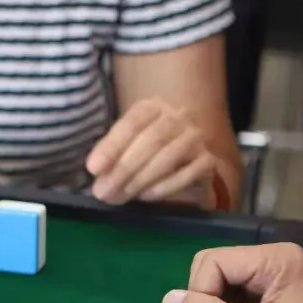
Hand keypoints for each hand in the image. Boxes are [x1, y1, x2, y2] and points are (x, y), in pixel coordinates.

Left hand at [87, 98, 217, 207]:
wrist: (182, 167)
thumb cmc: (144, 154)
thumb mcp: (122, 150)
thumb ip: (109, 158)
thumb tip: (97, 174)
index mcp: (152, 107)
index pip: (132, 123)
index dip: (111, 146)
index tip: (93, 169)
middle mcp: (178, 116)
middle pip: (151, 140)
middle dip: (124, 168)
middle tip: (104, 192)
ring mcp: (196, 137)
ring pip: (169, 155)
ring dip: (141, 179)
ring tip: (122, 195)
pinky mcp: (208, 160)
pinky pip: (189, 172)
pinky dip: (165, 186)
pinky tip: (147, 195)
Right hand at [161, 243, 302, 302]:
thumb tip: (167, 301)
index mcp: (274, 260)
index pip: (212, 262)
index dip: (199, 293)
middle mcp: (275, 258)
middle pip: (215, 265)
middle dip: (205, 297)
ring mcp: (278, 272)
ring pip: (223, 278)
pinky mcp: (278, 288)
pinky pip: (238, 289)